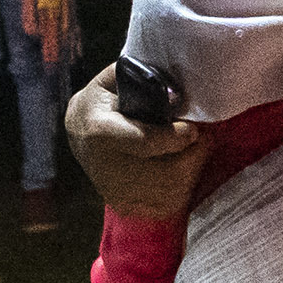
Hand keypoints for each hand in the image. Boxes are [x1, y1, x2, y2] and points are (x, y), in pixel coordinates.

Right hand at [66, 70, 208, 224]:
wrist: (80, 136)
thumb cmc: (101, 102)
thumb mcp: (110, 81)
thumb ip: (137, 77)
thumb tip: (172, 85)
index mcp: (100, 130)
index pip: (144, 141)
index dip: (175, 138)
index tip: (193, 129)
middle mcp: (105, 166)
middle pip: (165, 173)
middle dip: (193, 156)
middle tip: (203, 138)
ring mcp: (115, 191)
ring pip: (170, 192)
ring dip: (192, 171)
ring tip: (196, 151)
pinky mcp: (126, 205)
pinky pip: (167, 204)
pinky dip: (183, 187)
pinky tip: (184, 169)